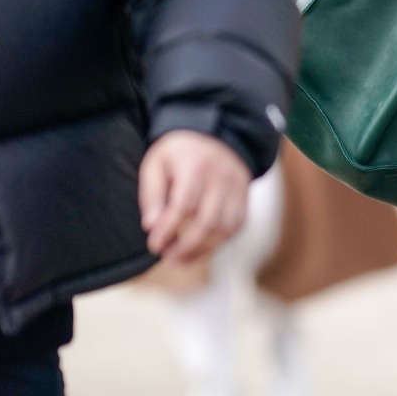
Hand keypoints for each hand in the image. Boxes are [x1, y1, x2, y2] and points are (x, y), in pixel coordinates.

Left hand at [138, 131, 251, 264]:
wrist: (215, 136)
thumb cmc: (178, 154)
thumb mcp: (156, 164)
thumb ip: (152, 194)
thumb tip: (151, 226)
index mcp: (196, 165)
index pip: (184, 205)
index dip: (168, 229)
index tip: (154, 245)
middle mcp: (221, 177)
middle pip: (208, 221)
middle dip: (186, 246)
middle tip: (168, 258)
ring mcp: (237, 189)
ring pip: (224, 229)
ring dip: (202, 250)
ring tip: (181, 259)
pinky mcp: (244, 199)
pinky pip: (235, 228)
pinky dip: (218, 243)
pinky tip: (200, 249)